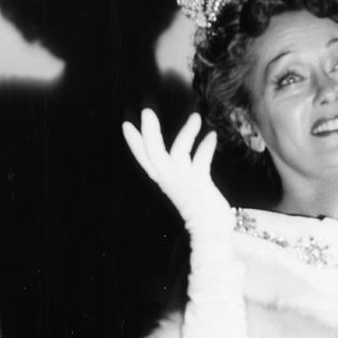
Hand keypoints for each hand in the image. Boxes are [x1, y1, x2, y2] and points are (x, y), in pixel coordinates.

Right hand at [121, 109, 233, 240]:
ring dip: (186, 133)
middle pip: (152, 153)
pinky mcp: (200, 184)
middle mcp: (168, 178)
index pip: (143, 157)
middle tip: (147, 110)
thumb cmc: (196, 201)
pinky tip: (212, 135)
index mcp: (161, 177)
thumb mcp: (182, 180)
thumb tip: (186, 134)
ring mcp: (183, 180)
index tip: (126, 123)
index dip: (133, 141)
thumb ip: (179, 162)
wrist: (208, 228)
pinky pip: (201, 161)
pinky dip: (206, 148)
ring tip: (196, 116)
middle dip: (149, 131)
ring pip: (177, 154)